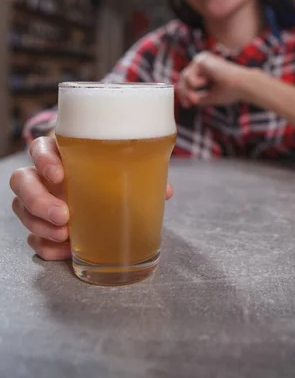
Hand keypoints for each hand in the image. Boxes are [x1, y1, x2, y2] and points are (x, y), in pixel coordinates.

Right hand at [10, 136, 174, 260]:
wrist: (106, 193)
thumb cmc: (111, 172)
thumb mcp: (125, 169)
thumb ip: (142, 174)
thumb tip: (166, 191)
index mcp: (62, 152)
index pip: (40, 148)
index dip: (44, 160)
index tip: (59, 175)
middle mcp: (44, 175)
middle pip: (22, 181)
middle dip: (38, 200)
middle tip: (64, 216)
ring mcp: (39, 199)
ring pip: (21, 209)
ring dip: (40, 225)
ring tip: (66, 236)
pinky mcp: (40, 224)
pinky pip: (33, 237)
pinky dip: (46, 246)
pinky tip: (64, 251)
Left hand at [176, 51, 247, 107]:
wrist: (242, 86)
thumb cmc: (232, 91)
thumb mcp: (211, 96)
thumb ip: (199, 97)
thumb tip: (188, 101)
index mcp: (205, 69)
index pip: (188, 80)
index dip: (184, 93)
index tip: (187, 105)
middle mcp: (202, 62)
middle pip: (183, 78)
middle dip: (184, 93)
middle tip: (190, 103)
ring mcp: (202, 59)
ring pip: (184, 77)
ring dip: (188, 91)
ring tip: (196, 99)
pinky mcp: (202, 60)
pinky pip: (189, 75)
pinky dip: (194, 83)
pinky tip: (205, 82)